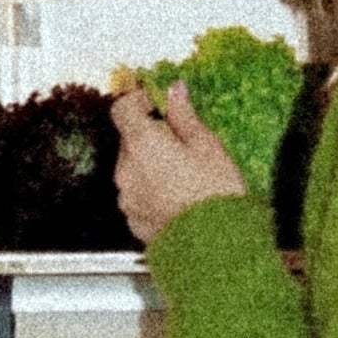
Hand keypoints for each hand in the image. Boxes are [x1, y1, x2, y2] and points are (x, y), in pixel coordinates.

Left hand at [111, 81, 247, 244]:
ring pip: (133, 169)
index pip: (122, 108)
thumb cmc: (215, 193)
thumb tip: (173, 91)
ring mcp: (126, 196)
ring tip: (184, 176)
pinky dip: (152, 191)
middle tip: (182, 143)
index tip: (156, 101)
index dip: (137, 100)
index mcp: (143, 143)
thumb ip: (184, 116)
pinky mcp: (133, 219)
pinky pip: (138, 195)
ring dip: (151, 166)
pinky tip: (179, 198)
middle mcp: (126, 168)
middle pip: (128, 141)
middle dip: (150, 137)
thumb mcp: (208, 146)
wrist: (215, 246)